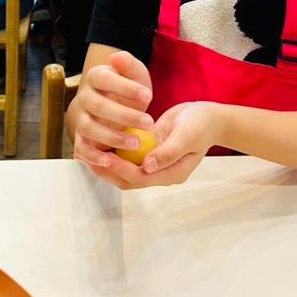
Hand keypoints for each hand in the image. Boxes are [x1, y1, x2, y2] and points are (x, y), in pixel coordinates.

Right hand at [71, 51, 152, 168]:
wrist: (118, 104)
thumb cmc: (128, 89)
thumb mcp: (134, 73)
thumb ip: (128, 64)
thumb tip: (115, 57)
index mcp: (96, 77)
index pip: (105, 79)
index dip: (125, 87)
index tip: (149, 95)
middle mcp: (85, 97)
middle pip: (98, 106)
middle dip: (124, 116)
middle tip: (149, 123)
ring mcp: (81, 118)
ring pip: (89, 128)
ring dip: (112, 137)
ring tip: (136, 143)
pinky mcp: (82, 138)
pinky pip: (81, 148)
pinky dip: (92, 156)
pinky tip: (108, 161)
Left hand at [86, 102, 224, 189]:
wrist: (209, 117)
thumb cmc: (201, 125)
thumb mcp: (186, 136)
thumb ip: (168, 152)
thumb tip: (147, 166)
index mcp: (172, 174)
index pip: (141, 178)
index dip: (121, 169)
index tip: (105, 157)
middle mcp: (161, 172)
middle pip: (129, 179)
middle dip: (108, 171)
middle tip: (88, 158)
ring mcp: (154, 162)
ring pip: (126, 169)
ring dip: (107, 163)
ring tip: (87, 152)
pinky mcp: (149, 151)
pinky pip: (129, 155)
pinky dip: (115, 151)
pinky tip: (100, 140)